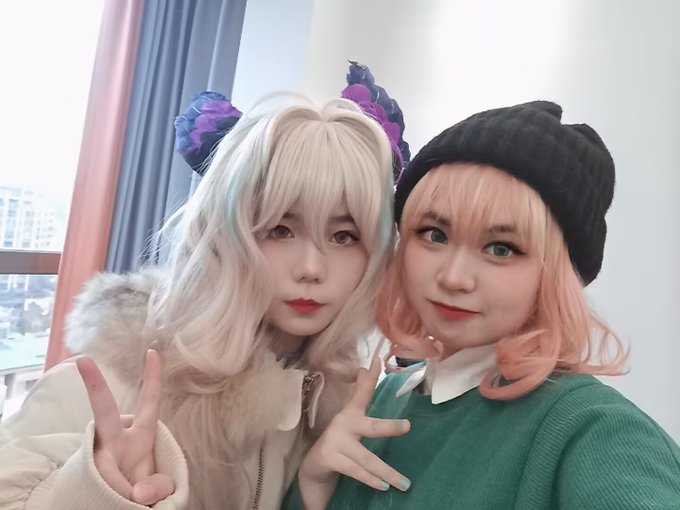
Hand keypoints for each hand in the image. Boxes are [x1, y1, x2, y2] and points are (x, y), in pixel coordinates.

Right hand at [76, 350, 173, 505]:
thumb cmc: (142, 491)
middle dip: (95, 387)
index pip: (150, 403)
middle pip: (105, 411)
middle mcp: (117, 442)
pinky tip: (123, 503)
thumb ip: (157, 486)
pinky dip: (123, 502)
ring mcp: (101, 459)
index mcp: (141, 437)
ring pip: (106, 465)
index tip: (154, 351)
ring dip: (123, 487)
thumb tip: (138, 493)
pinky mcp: (90, 480)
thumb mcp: (159, 488)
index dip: (153, 378)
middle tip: (83, 360)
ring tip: (134, 498)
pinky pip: (110, 492)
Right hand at [298, 356, 410, 509]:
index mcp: (351, 414)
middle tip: (407, 426)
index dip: (370, 377)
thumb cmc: (340, 440)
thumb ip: (359, 394)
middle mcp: (344, 425)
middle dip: (388, 427)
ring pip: (366, 459)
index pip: (362, 392)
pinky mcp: (331, 459)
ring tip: (404, 483)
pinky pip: (355, 471)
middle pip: (370, 427)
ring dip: (386, 472)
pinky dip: (369, 480)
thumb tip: (365, 368)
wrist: (313, 466)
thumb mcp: (351, 418)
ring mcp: (336, 443)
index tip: (378, 360)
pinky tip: (383, 486)